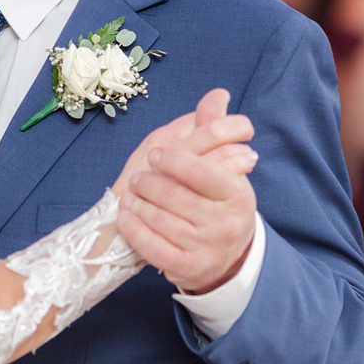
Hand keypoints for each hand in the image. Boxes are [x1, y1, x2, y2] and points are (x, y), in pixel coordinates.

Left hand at [118, 94, 259, 293]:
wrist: (224, 255)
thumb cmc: (216, 200)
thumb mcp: (220, 165)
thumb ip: (213, 128)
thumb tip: (217, 95)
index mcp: (237, 194)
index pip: (204, 172)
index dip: (175, 161)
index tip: (155, 155)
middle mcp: (225, 223)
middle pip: (175, 196)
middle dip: (149, 183)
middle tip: (138, 178)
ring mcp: (206, 248)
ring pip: (159, 220)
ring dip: (136, 204)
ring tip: (129, 195)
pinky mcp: (187, 269)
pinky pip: (151, 247)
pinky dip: (133, 228)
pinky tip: (125, 215)